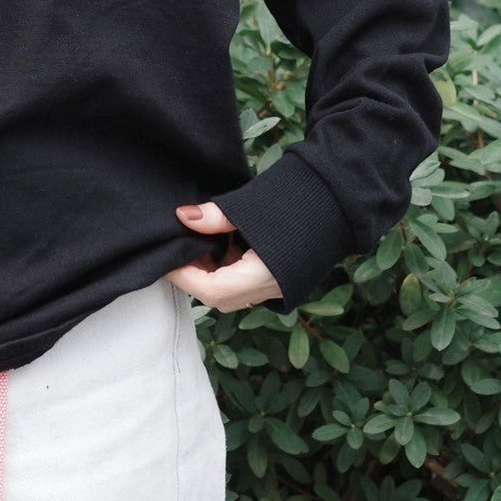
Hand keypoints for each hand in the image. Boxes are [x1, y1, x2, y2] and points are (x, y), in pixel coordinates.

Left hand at [166, 202, 283, 313]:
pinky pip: (240, 282)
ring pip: (228, 291)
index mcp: (264, 275)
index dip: (185, 277)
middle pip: (218, 295)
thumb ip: (215, 216)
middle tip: (178, 249)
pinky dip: (223, 267)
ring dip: (207, 271)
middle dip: (193, 275)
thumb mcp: (250, 208)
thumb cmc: (292, 206)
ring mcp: (272, 285)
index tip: (167, 259)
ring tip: (195, 242)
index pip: (214, 290)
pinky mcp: (273, 277)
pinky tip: (216, 244)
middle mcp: (269, 288)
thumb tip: (183, 216)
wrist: (333, 205)